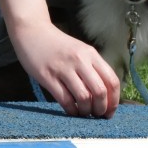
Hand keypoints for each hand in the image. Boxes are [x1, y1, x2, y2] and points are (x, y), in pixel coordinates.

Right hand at [0, 0, 119, 117]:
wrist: (32, 31)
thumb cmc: (58, 45)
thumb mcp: (80, 51)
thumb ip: (93, 68)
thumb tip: (106, 94)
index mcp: (91, 54)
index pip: (112, 80)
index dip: (114, 100)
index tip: (110, 110)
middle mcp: (80, 60)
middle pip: (100, 91)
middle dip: (102, 109)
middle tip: (98, 115)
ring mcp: (63, 68)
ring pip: (84, 98)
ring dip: (87, 111)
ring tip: (84, 113)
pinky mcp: (47, 77)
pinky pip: (65, 100)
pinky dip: (71, 110)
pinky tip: (72, 111)